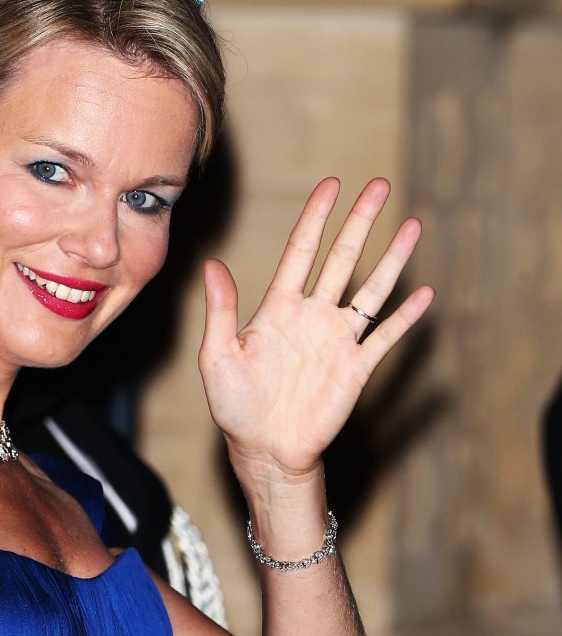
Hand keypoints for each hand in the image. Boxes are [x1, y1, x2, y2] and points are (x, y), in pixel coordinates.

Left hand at [198, 177, 434, 484]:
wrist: (262, 450)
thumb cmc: (233, 404)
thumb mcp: (218, 354)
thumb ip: (221, 309)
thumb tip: (211, 263)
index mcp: (277, 307)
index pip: (301, 251)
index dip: (316, 218)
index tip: (331, 186)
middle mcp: (311, 316)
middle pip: (342, 258)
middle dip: (361, 221)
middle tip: (380, 186)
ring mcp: (337, 339)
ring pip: (370, 289)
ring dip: (392, 258)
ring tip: (412, 225)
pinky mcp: (356, 368)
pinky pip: (385, 336)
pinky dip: (405, 316)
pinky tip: (424, 292)